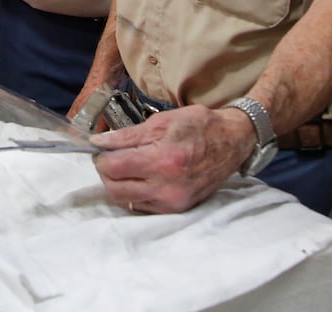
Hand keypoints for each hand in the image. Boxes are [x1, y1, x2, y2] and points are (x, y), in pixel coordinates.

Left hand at [89, 105, 255, 213]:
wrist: (232, 142)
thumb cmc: (198, 126)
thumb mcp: (161, 122)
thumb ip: (127, 136)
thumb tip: (99, 143)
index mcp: (163, 160)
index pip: (114, 168)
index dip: (100, 158)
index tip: (99, 149)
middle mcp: (168, 187)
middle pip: (115, 190)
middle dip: (106, 173)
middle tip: (109, 158)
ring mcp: (174, 202)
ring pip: (126, 201)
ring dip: (118, 185)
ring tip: (124, 166)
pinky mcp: (178, 209)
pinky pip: (143, 207)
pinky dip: (134, 193)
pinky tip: (139, 177)